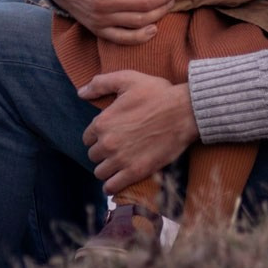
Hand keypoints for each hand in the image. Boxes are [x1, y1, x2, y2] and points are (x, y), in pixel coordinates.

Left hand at [80, 71, 198, 194]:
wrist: (185, 112)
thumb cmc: (159, 93)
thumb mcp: (128, 79)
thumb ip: (100, 84)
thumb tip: (81, 93)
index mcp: (103, 122)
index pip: (88, 138)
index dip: (98, 137)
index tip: (110, 135)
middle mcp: (107, 143)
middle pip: (93, 155)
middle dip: (103, 152)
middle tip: (117, 149)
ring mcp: (121, 159)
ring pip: (100, 172)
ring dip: (107, 169)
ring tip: (118, 165)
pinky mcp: (135, 172)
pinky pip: (111, 187)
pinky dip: (111, 187)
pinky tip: (116, 182)